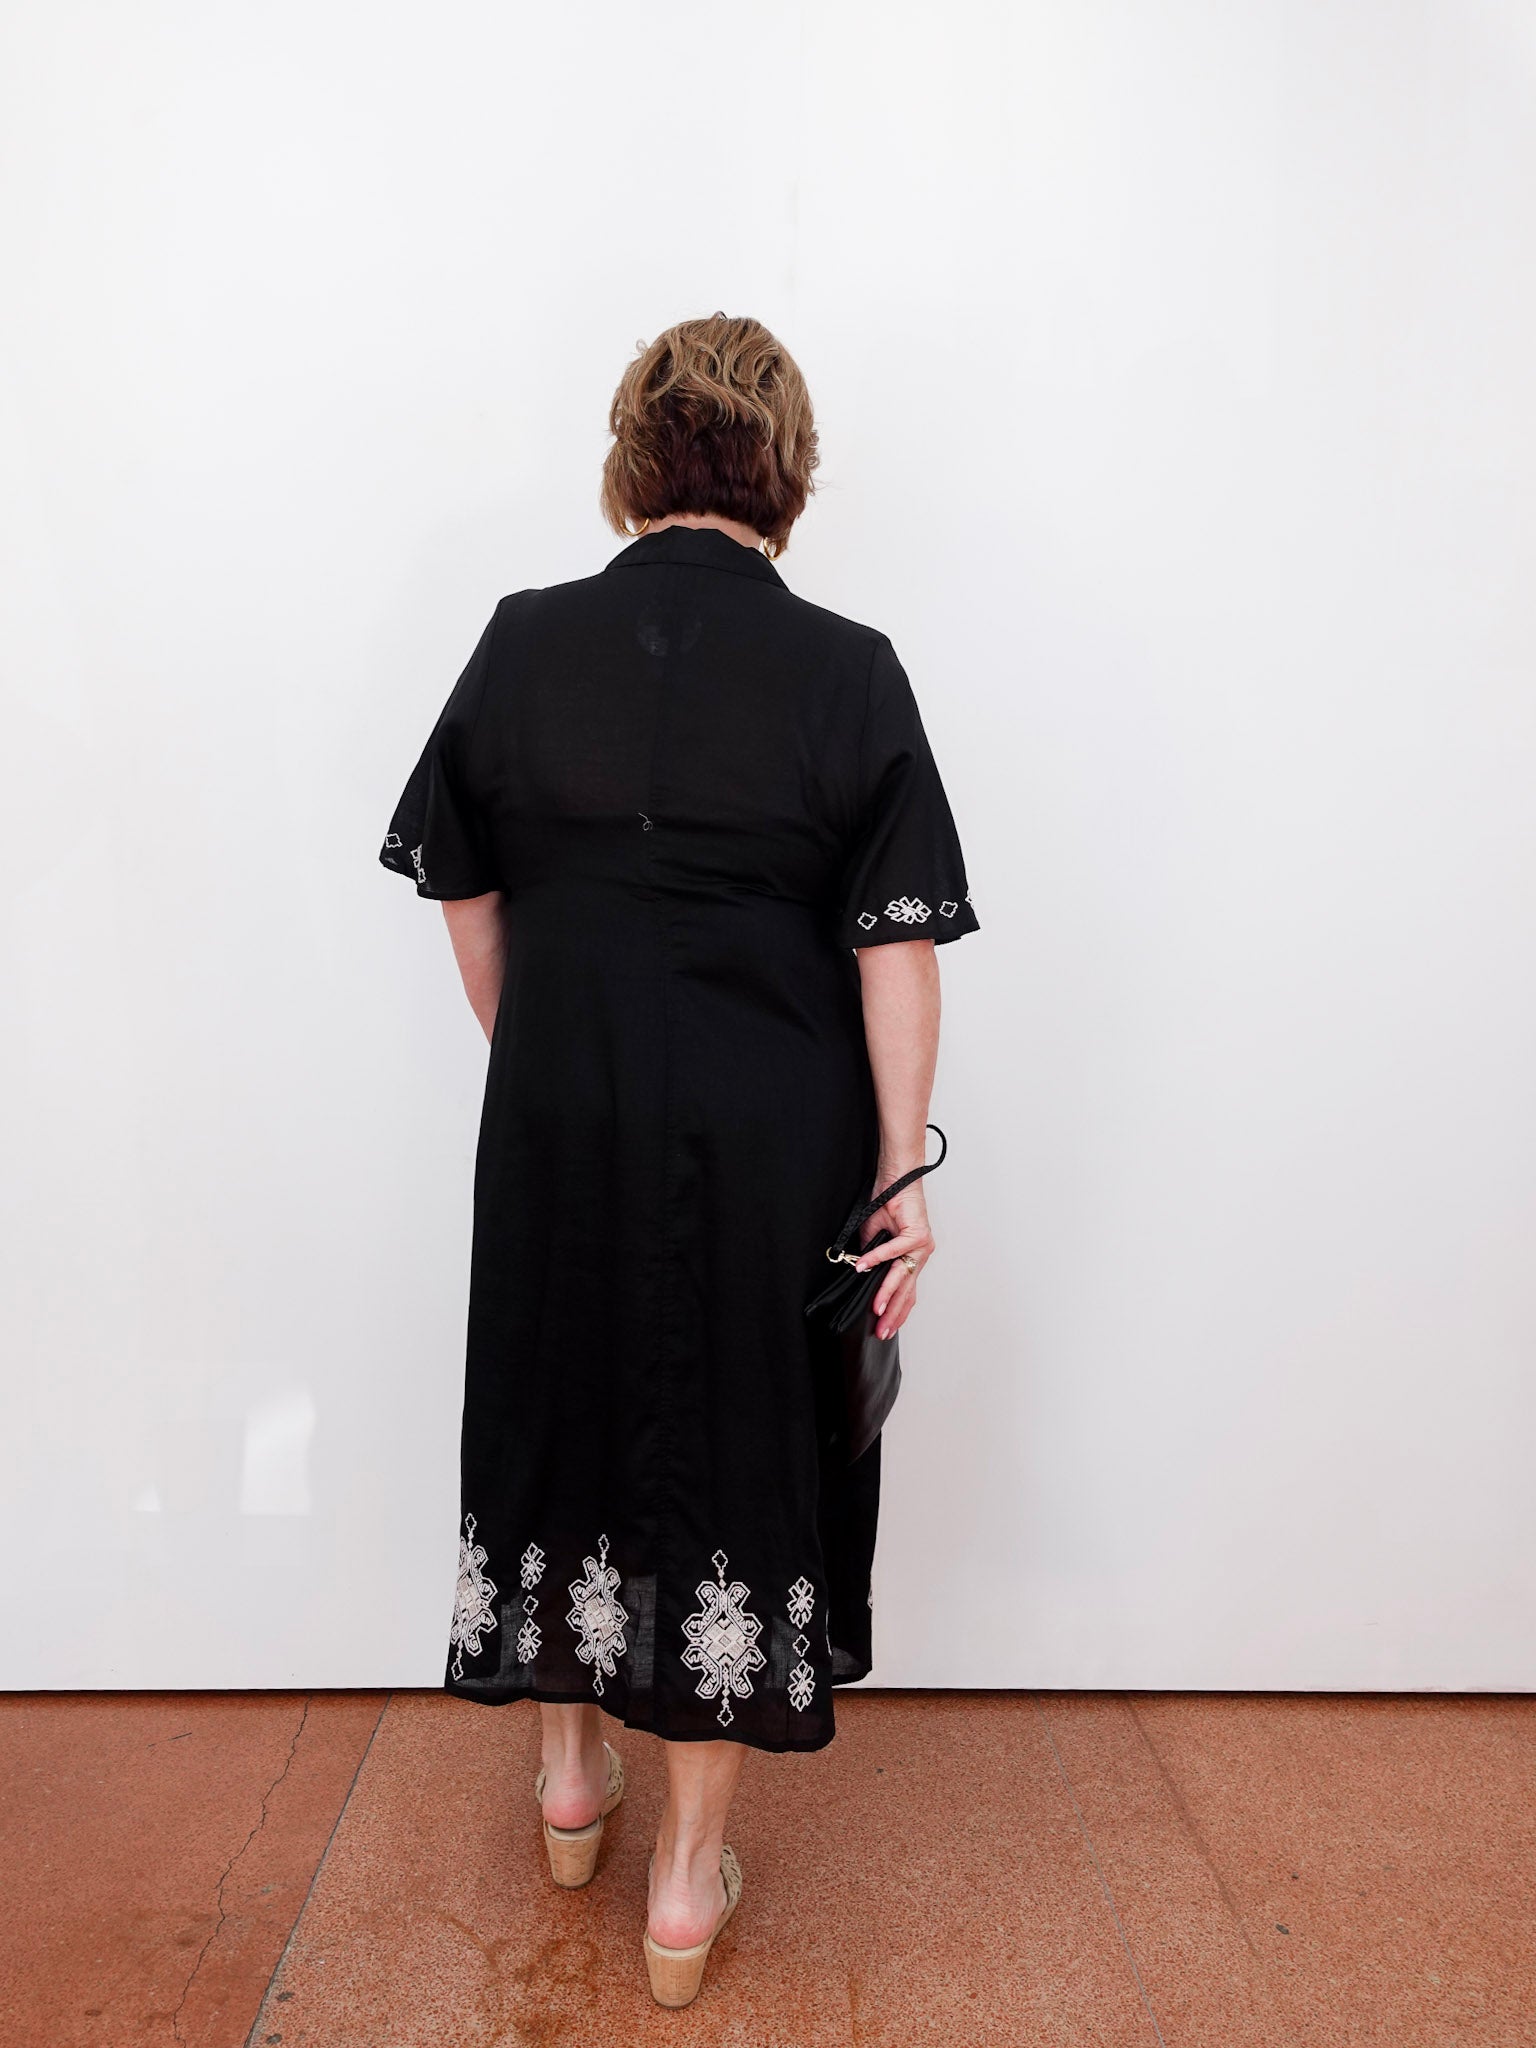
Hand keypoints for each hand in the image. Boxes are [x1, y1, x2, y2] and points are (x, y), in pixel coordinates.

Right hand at [852, 1183, 934, 1339]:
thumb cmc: (887, 1205)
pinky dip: (877, 1260)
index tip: (886, 1329)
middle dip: (894, 1314)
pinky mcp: (917, 1234)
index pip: (907, 1293)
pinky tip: (863, 1269)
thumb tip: (861, 1277)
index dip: (897, 1312)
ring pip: (902, 1276)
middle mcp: (921, 1255)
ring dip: (887, 1294)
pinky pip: (894, 1251)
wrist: (896, 1179)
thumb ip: (871, 1259)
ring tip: (876, 1310)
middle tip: (882, 1332)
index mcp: (913, 1258)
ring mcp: (921, 1246)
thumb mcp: (874, 1238)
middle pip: (907, 1291)